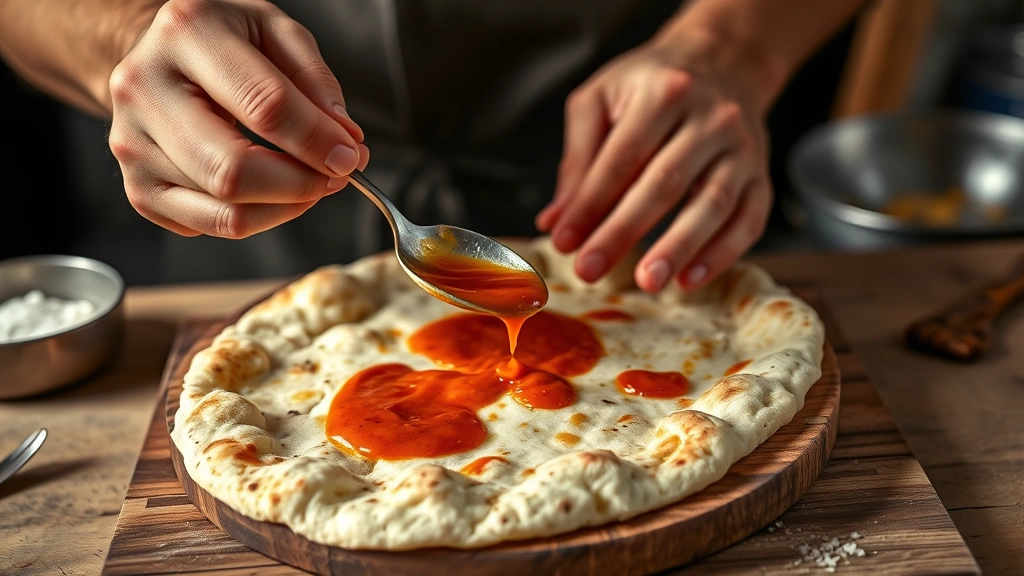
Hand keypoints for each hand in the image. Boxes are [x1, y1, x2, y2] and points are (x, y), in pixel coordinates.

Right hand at [107, 0, 368, 237]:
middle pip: (234, 171)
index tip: (350, 156)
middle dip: (300, 185)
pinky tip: (270, 193)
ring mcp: (133, 145)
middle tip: (333, 177)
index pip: (264, 106)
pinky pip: (210, 227)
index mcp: (187, 34)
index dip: (317, 141)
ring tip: (308, 183)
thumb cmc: (222, 42)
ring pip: (225, 210)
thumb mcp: (276, 32)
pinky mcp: (138, 189)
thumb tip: (344, 141)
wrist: (157, 54)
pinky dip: (256, 219)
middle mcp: (145, 90)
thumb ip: (315, 81)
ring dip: (284, 207)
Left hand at [536, 31, 772, 292]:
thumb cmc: (650, 86)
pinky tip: (690, 279)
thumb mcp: (601, 99)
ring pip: (712, 204)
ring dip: (679, 248)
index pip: (622, 157)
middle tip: (590, 270)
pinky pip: (748, 220)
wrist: (721, 63)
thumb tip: (555, 221)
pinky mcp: (761, 175)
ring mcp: (742, 148)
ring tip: (647, 282)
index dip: (590, 203)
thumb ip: (577, 159)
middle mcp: (711, 118)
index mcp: (665, 92)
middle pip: (665, 183)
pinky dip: (722, 254)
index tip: (564, 242)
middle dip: (624, 231)